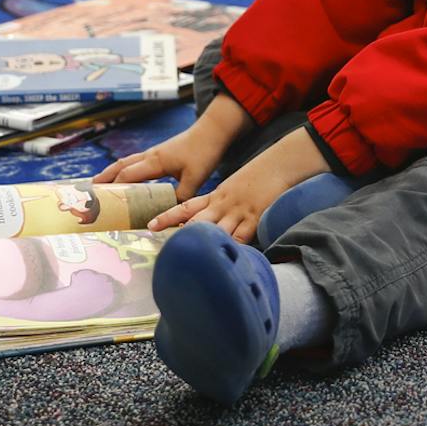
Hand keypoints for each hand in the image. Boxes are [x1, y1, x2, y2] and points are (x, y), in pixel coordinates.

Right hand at [94, 93, 249, 199]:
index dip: (113, 188)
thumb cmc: (204, 152)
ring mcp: (154, 153)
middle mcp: (150, 156)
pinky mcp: (160, 153)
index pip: (128, 176)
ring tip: (98, 181)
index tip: (100, 200)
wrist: (213, 131)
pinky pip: (135, 161)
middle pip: (121, 167)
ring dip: (111, 172)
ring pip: (126, 162)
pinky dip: (124, 169)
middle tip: (89, 190)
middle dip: (105, 178)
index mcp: (155, 162)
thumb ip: (181, 197)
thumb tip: (170, 215)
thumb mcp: (195, 178)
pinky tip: (125, 175)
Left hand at [148, 127, 330, 241]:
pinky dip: (234, 248)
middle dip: (181, 234)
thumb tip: (202, 225)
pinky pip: (243, 236)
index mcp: (215, 197)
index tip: (150, 225)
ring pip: (217, 230)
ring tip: (190, 257)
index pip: (186, 206)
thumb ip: (217, 206)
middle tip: (165, 246)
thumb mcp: (230, 190)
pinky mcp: (255, 217)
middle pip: (197, 221)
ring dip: (205, 243)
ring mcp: (238, 212)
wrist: (276, 165)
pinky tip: (226, 260)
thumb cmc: (253, 180)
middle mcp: (222, 205)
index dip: (168, 216)